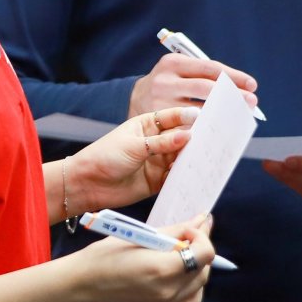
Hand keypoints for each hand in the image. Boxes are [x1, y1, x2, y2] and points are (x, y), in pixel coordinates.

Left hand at [68, 107, 196, 211]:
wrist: (87, 184)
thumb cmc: (105, 156)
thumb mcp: (135, 145)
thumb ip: (161, 143)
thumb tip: (187, 136)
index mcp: (147, 125)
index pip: (172, 118)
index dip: (188, 117)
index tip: (204, 117)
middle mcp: (155, 142)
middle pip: (180, 139)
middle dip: (195, 140)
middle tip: (214, 140)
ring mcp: (157, 162)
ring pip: (181, 159)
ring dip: (192, 160)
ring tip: (208, 160)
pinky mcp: (157, 181)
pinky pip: (175, 178)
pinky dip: (185, 178)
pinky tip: (196, 177)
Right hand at [76, 214, 213, 301]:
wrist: (87, 282)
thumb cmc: (109, 255)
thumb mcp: (144, 234)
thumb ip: (177, 230)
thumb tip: (202, 220)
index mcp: (162, 269)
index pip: (205, 253)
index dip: (201, 237)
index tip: (186, 231)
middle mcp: (168, 291)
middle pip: (204, 268)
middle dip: (198, 250)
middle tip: (182, 240)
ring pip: (200, 284)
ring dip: (196, 267)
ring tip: (177, 257)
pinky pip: (191, 300)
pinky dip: (191, 287)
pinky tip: (177, 276)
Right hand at [129, 52, 258, 116]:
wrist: (135, 98)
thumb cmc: (169, 84)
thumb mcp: (179, 71)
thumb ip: (203, 76)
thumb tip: (239, 89)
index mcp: (173, 62)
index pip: (209, 68)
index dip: (233, 76)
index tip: (252, 85)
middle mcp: (165, 81)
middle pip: (204, 88)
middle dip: (231, 95)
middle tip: (251, 102)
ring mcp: (159, 103)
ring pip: (197, 110)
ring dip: (221, 115)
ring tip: (239, 117)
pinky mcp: (157, 122)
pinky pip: (186, 127)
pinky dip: (205, 129)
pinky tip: (219, 131)